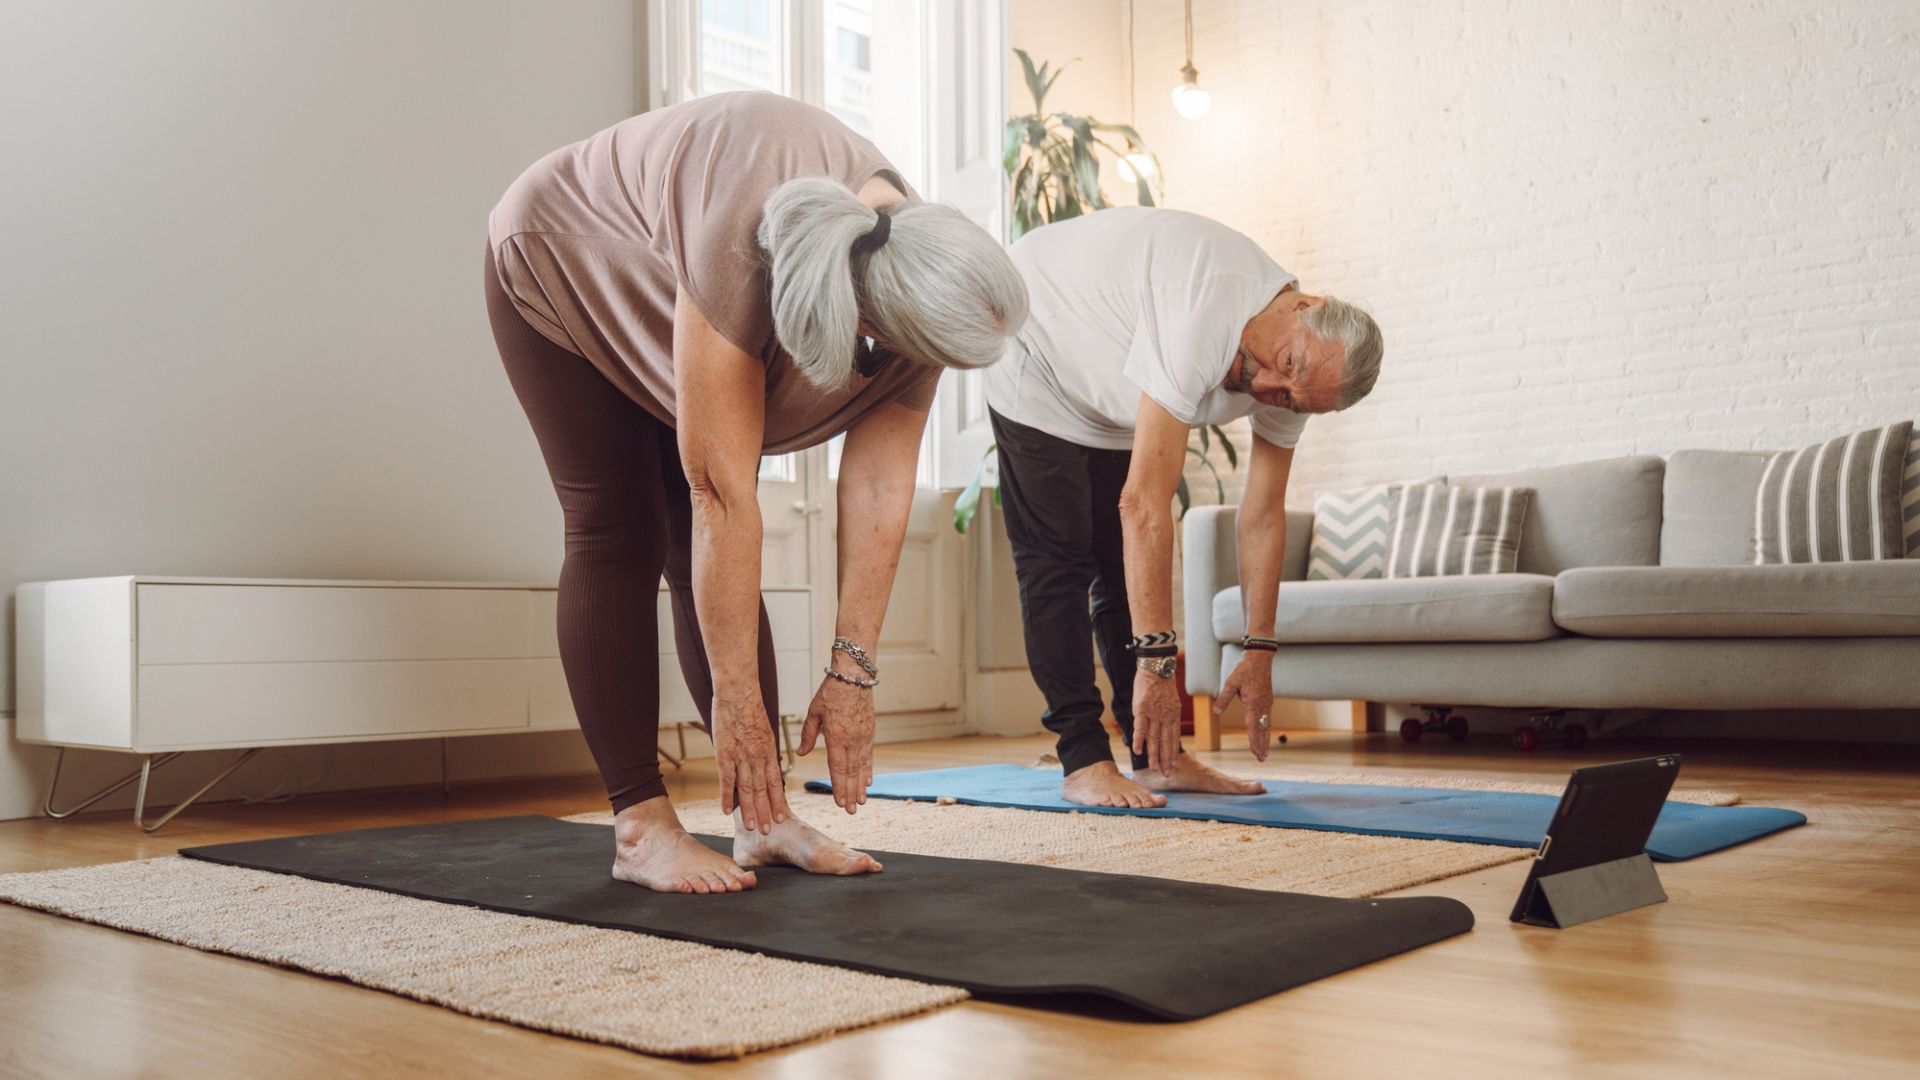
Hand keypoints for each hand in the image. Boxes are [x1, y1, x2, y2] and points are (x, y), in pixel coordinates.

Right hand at [711, 690, 788, 832]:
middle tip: (767, 831)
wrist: (738, 692)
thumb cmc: (749, 709)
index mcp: (768, 751)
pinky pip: (726, 779)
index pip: (775, 782)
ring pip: (747, 789)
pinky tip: (726, 811)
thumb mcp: (764, 730)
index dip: (777, 801)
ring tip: (751, 827)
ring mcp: (741, 757)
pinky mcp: (724, 753)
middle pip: (762, 790)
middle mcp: (757, 757)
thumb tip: (765, 762)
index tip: (780, 818)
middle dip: (765, 812)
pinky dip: (726, 796)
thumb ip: (764, 749)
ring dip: (749, 810)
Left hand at [800, 668, 875, 813]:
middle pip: (852, 772)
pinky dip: (869, 770)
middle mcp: (852, 740)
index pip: (837, 768)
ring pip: (862, 767)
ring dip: (861, 786)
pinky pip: (869, 756)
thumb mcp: (814, 713)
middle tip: (852, 811)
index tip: (840, 803)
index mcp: (836, 737)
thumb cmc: (831, 693)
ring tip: (862, 801)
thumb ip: (808, 735)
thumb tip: (803, 754)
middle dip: (851, 793)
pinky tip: (869, 781)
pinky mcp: (870, 732)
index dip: (839, 787)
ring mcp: (863, 737)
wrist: (854, 676)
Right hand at [1130, 672, 1183, 774]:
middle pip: (1165, 742)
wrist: (1156, 666)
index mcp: (1173, 715)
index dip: (1172, 752)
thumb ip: (1168, 713)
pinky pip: (1140, 728)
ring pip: (1154, 738)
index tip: (1172, 764)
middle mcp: (1165, 717)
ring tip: (1154, 768)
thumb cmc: (1161, 682)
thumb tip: (1166, 724)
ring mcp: (1154, 714)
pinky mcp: (1142, 709)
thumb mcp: (1171, 699)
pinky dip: (1139, 740)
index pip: (1173, 738)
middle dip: (1165, 759)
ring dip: (1154, 754)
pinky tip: (1137, 751)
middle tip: (1166, 774)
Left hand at [1214, 651, 1276, 760]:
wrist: (1260, 658)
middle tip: (1262, 759)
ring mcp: (1267, 703)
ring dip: (1265, 739)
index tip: (1255, 753)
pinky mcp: (1268, 700)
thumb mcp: (1230, 683)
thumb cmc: (1244, 669)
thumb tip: (1216, 713)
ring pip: (1267, 725)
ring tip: (1265, 752)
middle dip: (1262, 745)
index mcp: (1253, 703)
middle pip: (1262, 730)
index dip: (1254, 741)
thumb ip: (1223, 699)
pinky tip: (1265, 734)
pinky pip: (1267, 719)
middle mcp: (1262, 706)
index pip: (1253, 727)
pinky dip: (1267, 729)